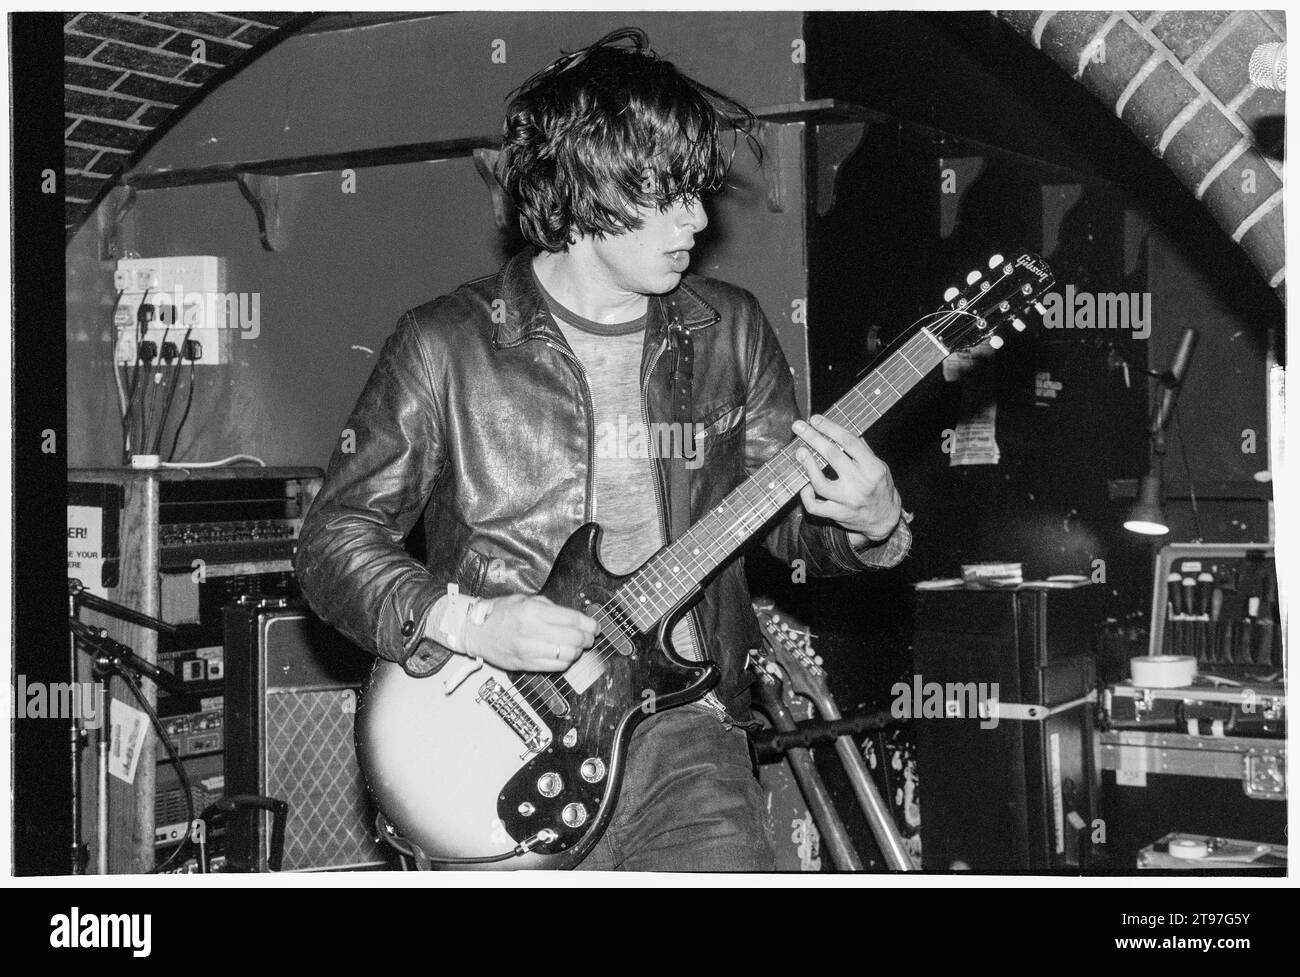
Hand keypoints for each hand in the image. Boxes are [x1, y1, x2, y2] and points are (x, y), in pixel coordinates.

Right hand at [460, 594, 597, 671]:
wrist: (475, 631)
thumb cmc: (499, 613)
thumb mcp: (524, 599)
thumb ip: (549, 607)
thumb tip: (574, 618)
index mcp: (533, 611)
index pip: (572, 619)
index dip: (589, 624)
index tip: (595, 626)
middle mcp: (532, 631)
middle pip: (574, 638)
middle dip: (587, 638)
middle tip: (588, 637)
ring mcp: (528, 650)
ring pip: (568, 655)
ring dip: (577, 651)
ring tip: (575, 646)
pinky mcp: (525, 665)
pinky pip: (556, 667)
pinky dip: (565, 661)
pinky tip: (563, 655)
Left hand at [792, 415, 902, 540]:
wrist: (884, 519)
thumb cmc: (880, 487)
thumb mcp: (879, 466)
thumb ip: (861, 449)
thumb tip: (837, 429)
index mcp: (873, 467)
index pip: (849, 442)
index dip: (830, 428)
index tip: (815, 419)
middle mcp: (860, 483)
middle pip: (832, 456)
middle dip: (813, 438)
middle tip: (799, 427)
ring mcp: (848, 500)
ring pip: (820, 483)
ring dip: (807, 466)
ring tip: (800, 452)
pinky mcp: (838, 514)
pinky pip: (815, 505)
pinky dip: (806, 494)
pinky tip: (804, 484)